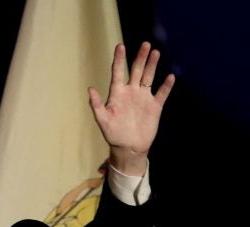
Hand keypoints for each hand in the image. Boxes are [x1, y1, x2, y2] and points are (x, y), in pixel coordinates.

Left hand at [89, 42, 175, 175]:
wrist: (128, 148)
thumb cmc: (113, 134)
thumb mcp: (103, 120)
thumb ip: (96, 105)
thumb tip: (90, 89)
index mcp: (117, 94)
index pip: (117, 72)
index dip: (119, 59)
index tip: (120, 46)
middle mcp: (131, 92)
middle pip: (136, 71)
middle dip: (140, 58)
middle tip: (145, 44)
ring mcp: (143, 98)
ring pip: (148, 77)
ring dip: (152, 65)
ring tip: (156, 52)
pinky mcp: (155, 106)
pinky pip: (162, 93)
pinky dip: (166, 86)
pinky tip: (170, 76)